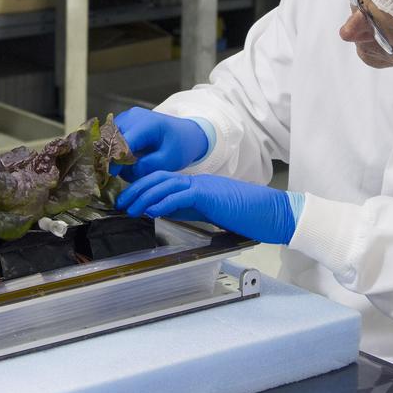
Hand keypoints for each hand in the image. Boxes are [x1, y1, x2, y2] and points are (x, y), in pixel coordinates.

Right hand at [113, 108, 210, 181]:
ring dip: (114, 154)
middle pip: (111, 139)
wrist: (186, 133)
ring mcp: (127, 117)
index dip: (115, 160)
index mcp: (147, 124)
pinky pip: (112, 137)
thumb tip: (128, 170)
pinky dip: (116, 149)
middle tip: (122, 174)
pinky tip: (128, 159)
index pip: (122, 143)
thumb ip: (148, 166)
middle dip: (114, 158)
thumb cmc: (180, 145)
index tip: (112, 175)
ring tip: (130, 166)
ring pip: (108, 138)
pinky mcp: (124, 121)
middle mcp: (132, 116)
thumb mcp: (169, 160)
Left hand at [116, 171, 296, 244]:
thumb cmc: (247, 215)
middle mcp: (197, 181)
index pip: (163, 181)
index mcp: (197, 185)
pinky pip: (181, 195)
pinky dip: (162, 202)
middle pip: (158, 177)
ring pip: (165, 183)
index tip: (128, 200)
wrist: (272, 212)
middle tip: (120, 203)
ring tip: (129, 208)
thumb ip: (190, 209)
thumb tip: (165, 212)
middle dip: (136, 189)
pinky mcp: (209, 194)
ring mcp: (203, 185)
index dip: (142, 188)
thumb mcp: (211, 211)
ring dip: (143, 196)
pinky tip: (150, 211)